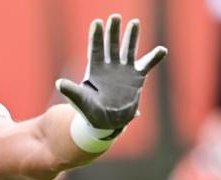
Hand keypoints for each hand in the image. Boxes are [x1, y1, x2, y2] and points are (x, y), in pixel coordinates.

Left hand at [56, 14, 167, 129]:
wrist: (106, 122)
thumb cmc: (89, 111)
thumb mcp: (80, 101)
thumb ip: (71, 91)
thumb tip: (58, 83)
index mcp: (95, 70)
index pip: (95, 49)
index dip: (95, 37)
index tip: (97, 23)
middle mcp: (109, 66)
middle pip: (111, 45)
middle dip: (112, 32)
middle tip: (114, 17)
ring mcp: (124, 70)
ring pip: (128, 50)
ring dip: (131, 37)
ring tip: (134, 22)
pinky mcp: (136, 78)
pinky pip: (147, 65)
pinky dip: (154, 58)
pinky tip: (162, 50)